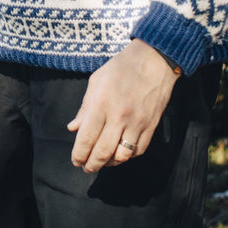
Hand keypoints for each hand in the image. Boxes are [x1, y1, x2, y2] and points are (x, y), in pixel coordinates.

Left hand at [68, 39, 179, 172]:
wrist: (155, 60)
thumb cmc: (121, 67)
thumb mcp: (96, 81)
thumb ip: (84, 107)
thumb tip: (73, 128)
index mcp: (101, 103)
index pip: (86, 138)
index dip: (79, 155)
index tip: (76, 161)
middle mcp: (119, 116)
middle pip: (103, 152)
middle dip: (92, 164)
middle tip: (86, 167)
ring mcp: (137, 122)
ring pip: (122, 156)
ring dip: (109, 163)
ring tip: (102, 162)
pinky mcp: (151, 125)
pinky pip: (138, 150)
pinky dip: (127, 156)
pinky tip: (120, 153)